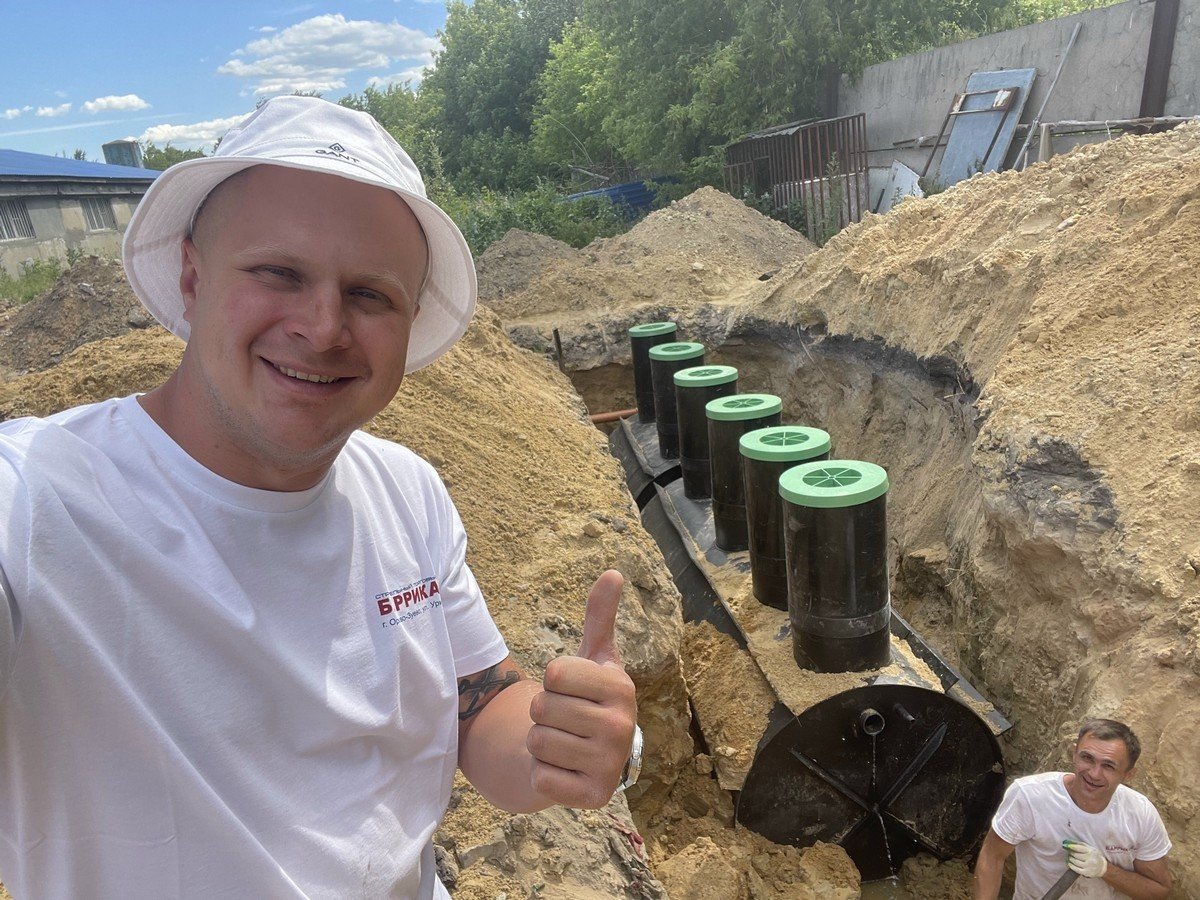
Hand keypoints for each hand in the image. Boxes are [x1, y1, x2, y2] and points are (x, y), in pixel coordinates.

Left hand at [527, 570, 637, 808]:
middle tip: (563, 719)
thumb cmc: (586, 699)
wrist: (586, 756)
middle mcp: (623, 727)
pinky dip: (542, 774)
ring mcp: (610, 765)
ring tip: (562, 743)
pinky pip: (540, 777)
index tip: (570, 689)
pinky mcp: (594, 797)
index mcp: (622, 688)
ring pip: (537, 742)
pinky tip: (563, 770)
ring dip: (540, 743)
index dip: (552, 679)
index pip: (555, 673)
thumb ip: (600, 616)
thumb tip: (612, 572)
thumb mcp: (592, 658)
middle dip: (542, 712)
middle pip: (542, 708)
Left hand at [1065, 840, 1108, 878]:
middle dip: (1071, 853)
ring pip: (1075, 862)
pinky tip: (1069, 863)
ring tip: (1070, 857)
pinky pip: (1076, 869)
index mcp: (1091, 851)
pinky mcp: (1087, 873)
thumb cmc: (1094, 855)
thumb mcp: (1089, 848)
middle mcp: (1091, 859)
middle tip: (1069, 852)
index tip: (1066, 845)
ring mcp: (1089, 867)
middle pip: (1076, 855)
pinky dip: (1071, 866)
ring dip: (1070, 859)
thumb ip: (1079, 844)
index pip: (1079, 848)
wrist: (1102, 867)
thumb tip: (1068, 842)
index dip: (1071, 846)